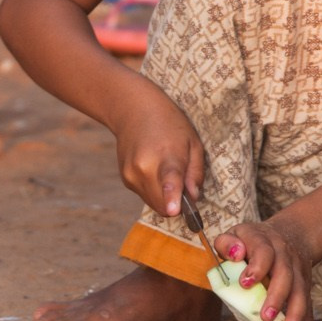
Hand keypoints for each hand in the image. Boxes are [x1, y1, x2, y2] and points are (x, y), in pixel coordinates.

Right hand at [113, 88, 204, 217]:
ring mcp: (131, 174)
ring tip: (167, 170)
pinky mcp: (126, 179)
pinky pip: (146, 195)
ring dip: (165, 197)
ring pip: (154, 204)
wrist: (133, 110)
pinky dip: (154, 190)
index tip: (174, 210)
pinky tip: (154, 169)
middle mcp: (144, 167)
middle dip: (177, 203)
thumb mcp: (193, 142)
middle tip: (185, 185)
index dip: (171, 196)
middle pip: (163, 205)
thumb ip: (195, 172)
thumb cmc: (169, 124)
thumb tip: (193, 197)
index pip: (169, 179)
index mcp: (166, 155)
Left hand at [214, 216, 315, 320]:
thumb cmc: (253, 241)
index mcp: (265, 242)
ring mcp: (298, 273)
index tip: (246, 282)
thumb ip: (227, 242)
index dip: (257, 267)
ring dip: (296, 316)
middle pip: (285, 275)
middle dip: (277, 297)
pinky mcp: (305, 288)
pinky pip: (308, 309)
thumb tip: (235, 253)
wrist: (290, 235)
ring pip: (301, 294)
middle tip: (266, 317)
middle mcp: (285, 256)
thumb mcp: (236, 234)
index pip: (264, 252)